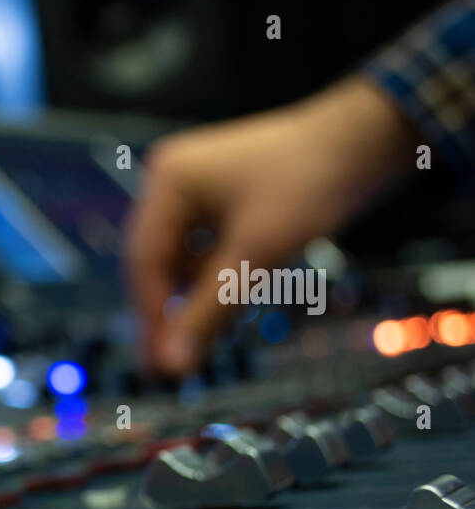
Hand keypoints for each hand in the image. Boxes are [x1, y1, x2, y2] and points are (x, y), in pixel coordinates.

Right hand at [123, 78, 417, 376]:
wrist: (364, 141)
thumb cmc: (311, 186)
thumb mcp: (255, 255)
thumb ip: (207, 312)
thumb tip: (172, 367)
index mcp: (168, 181)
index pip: (144, 260)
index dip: (152, 316)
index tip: (161, 364)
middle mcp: (169, 179)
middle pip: (155, 260)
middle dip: (167, 310)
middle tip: (172, 365)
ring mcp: (191, 185)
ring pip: (178, 258)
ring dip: (192, 297)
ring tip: (202, 341)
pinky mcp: (214, 196)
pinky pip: (200, 247)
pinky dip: (210, 278)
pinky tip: (223, 306)